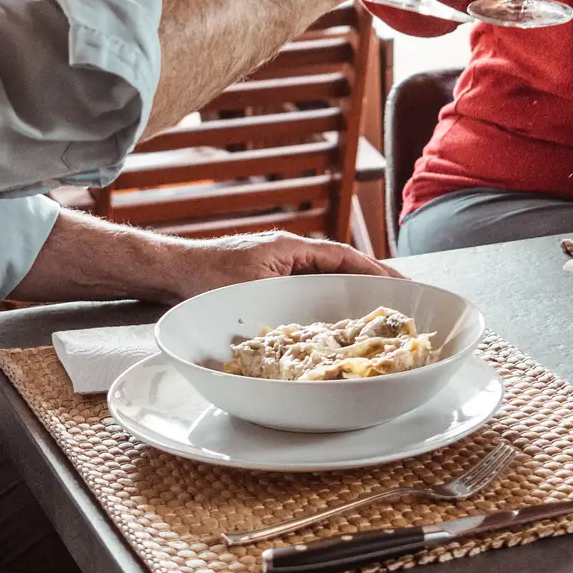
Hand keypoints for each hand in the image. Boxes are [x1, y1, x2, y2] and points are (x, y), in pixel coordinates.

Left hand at [157, 230, 399, 301]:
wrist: (172, 273)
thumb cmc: (206, 278)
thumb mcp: (252, 290)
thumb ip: (285, 301)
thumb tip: (313, 323)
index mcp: (291, 249)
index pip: (343, 257)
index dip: (374, 271)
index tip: (400, 285)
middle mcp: (289, 255)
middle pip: (340, 267)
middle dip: (370, 282)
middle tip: (400, 300)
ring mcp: (279, 267)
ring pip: (325, 279)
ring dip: (350, 291)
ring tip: (378, 311)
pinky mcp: (269, 281)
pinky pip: (308, 289)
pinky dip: (327, 300)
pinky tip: (337, 318)